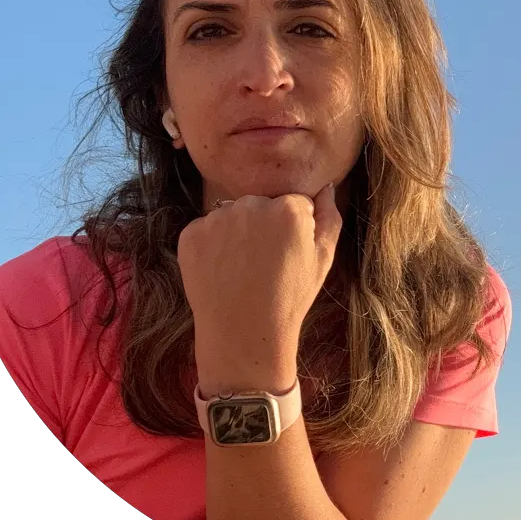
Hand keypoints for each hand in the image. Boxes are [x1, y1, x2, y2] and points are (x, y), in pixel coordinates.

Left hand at [178, 182, 342, 363]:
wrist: (244, 332)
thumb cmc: (290, 297)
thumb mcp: (324, 258)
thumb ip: (329, 216)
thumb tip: (326, 187)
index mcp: (288, 208)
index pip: (294, 202)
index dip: (295, 228)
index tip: (290, 252)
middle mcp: (251, 205)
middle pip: (262, 204)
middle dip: (265, 224)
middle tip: (266, 261)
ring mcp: (217, 219)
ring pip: (232, 214)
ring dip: (237, 232)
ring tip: (243, 267)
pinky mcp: (191, 234)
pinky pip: (206, 229)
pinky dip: (213, 244)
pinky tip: (223, 269)